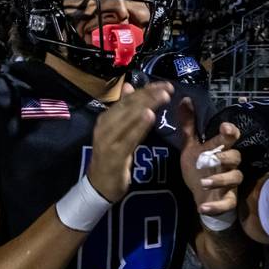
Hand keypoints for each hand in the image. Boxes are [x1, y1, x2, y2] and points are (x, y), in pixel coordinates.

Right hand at [87, 82, 172, 201]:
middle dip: (149, 95)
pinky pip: (129, 138)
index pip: (128, 99)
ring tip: (163, 97)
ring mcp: (108, 140)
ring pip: (128, 118)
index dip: (146, 90)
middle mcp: (105, 125)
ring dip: (147, 105)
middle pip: (129, 106)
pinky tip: (150, 116)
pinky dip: (139, 126)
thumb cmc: (111, 155)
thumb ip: (123, 109)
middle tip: (168, 88)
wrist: (99, 184)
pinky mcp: (114, 154)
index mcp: (106, 118)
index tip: (164, 84)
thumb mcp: (116, 130)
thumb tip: (129, 86)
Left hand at [178, 98, 242, 216]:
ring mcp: (230, 183)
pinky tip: (203, 207)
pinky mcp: (227, 201)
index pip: (231, 137)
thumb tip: (185, 98)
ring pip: (234, 179)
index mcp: (221, 149)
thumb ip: (189, 125)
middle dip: (226, 156)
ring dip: (219, 180)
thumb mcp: (191, 147)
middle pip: (236, 157)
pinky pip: (226, 204)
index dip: (230, 132)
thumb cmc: (199, 169)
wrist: (202, 197)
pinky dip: (216, 206)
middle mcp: (229, 165)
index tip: (225, 128)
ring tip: (203, 182)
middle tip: (213, 157)